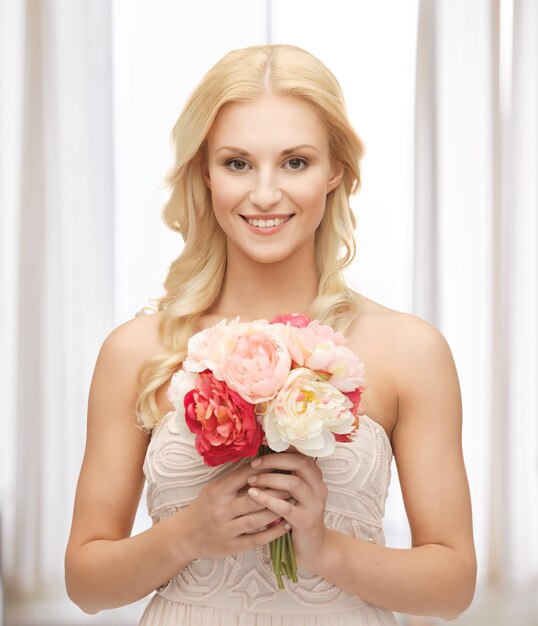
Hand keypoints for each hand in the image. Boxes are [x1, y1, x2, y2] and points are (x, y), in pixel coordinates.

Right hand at [177, 460, 289, 560]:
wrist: (184, 536)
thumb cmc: (204, 507)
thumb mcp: (214, 489)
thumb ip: (235, 479)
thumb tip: (262, 463)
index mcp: (217, 491)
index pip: (245, 476)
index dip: (265, 469)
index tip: (283, 465)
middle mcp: (221, 510)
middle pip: (255, 498)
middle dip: (277, 490)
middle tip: (295, 483)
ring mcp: (227, 530)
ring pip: (259, 518)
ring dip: (279, 509)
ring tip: (294, 501)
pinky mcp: (232, 547)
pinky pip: (258, 539)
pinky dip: (274, 532)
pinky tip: (286, 524)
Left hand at [246, 451, 328, 571]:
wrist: (313, 548)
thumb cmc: (297, 516)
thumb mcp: (294, 494)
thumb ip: (286, 476)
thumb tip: (263, 456)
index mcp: (315, 478)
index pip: (301, 454)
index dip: (282, 448)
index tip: (262, 445)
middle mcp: (319, 488)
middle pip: (300, 463)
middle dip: (275, 460)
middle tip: (254, 464)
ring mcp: (314, 505)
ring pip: (293, 483)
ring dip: (270, 479)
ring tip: (251, 481)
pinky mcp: (306, 521)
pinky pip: (286, 507)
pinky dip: (268, 500)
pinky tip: (254, 495)